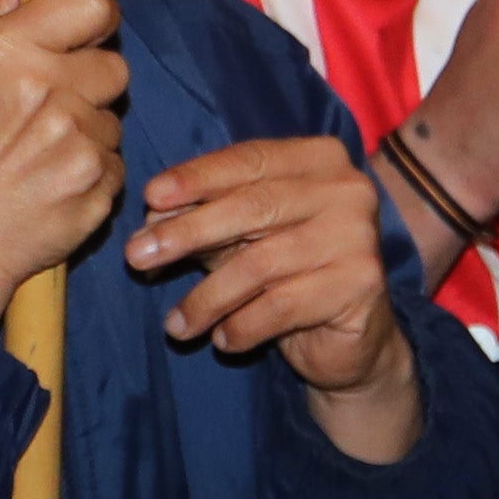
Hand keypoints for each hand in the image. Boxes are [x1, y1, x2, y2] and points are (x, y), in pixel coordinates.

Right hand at [0, 0, 127, 323]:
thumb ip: (2, 18)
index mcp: (6, 49)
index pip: (94, 3)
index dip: (97, 19)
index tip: (87, 35)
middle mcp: (45, 87)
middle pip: (115, 64)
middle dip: (91, 85)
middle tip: (51, 110)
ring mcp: (76, 138)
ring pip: (115, 117)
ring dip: (89, 133)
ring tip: (42, 155)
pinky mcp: (98, 183)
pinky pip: (118, 162)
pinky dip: (93, 173)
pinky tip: (53, 183)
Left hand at [120, 134, 425, 454]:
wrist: (352, 339)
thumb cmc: (287, 275)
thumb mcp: (238, 240)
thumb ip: (200, 221)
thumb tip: (150, 219)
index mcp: (319, 158)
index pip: (248, 159)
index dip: (196, 178)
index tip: (149, 197)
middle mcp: (347, 189)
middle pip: (252, 206)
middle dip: (187, 232)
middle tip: (137, 257)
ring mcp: (358, 236)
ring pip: (261, 264)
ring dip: (207, 298)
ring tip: (175, 326)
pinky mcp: (361, 285)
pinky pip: (282, 306)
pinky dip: (242, 326)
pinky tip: (222, 340)